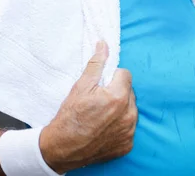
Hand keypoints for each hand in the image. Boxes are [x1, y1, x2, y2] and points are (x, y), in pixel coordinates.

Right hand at [40, 41, 137, 173]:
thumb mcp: (81, 86)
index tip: (101, 85)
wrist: (63, 148)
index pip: (125, 74)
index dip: (112, 77)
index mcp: (118, 97)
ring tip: (101, 114)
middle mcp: (128, 115)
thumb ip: (96, 64)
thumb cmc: (70, 116)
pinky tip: (104, 127)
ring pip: (130, 110)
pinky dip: (120, 126)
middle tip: (99, 100)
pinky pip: (129, 128)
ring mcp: (129, 132)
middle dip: (117, 92)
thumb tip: (104, 45)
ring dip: (120, 108)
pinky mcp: (127, 145)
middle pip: (129, 92)